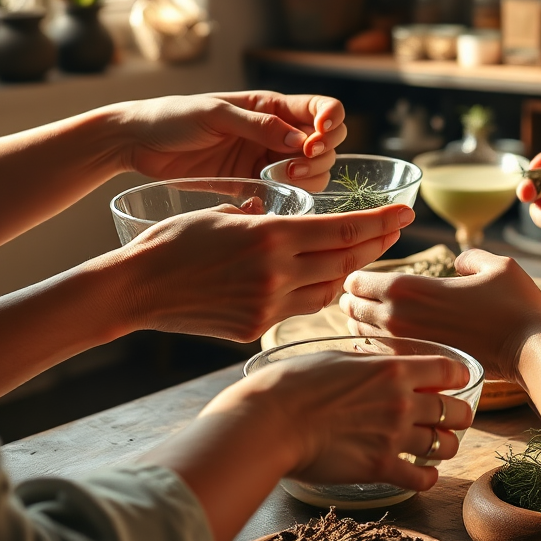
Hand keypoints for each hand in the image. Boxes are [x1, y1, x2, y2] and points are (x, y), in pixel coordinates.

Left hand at [110, 91, 347, 190]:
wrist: (138, 142)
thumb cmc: (174, 116)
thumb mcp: (215, 114)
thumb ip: (258, 126)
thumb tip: (300, 141)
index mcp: (271, 106)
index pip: (322, 109)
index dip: (331, 122)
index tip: (316, 139)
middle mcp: (275, 132)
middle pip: (325, 144)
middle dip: (319, 156)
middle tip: (292, 166)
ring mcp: (264, 160)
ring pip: (310, 172)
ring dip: (306, 178)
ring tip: (276, 180)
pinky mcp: (249, 184)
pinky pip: (282, 195)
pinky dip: (283, 199)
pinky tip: (259, 198)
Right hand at [116, 202, 414, 342]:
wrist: (134, 289)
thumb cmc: (171, 240)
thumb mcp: (221, 212)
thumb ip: (259, 215)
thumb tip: (275, 212)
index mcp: (270, 236)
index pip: (342, 229)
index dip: (379, 222)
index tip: (406, 212)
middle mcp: (276, 272)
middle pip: (344, 259)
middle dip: (376, 244)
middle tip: (398, 230)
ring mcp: (267, 305)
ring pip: (326, 288)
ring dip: (349, 271)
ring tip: (364, 254)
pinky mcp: (253, 328)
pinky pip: (298, 308)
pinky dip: (316, 292)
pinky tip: (322, 280)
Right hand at [204, 351, 472, 488]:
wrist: (272, 420)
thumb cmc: (294, 383)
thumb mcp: (336, 358)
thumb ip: (368, 363)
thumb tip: (377, 364)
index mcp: (392, 369)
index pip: (448, 369)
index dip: (457, 375)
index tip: (455, 380)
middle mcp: (402, 402)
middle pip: (457, 410)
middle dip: (457, 413)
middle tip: (448, 416)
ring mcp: (394, 437)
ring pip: (445, 445)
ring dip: (444, 445)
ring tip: (434, 445)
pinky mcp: (380, 468)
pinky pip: (422, 478)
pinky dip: (427, 477)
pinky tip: (419, 473)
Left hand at [342, 249, 540, 381]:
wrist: (528, 350)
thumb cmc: (513, 304)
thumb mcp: (495, 265)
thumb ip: (469, 258)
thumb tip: (458, 263)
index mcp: (407, 288)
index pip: (357, 282)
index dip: (356, 278)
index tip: (363, 278)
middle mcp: (397, 317)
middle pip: (352, 309)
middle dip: (352, 302)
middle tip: (359, 299)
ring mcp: (405, 347)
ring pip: (360, 335)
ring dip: (361, 326)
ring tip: (370, 320)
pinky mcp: (417, 368)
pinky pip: (378, 358)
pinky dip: (374, 349)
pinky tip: (385, 345)